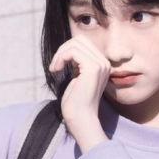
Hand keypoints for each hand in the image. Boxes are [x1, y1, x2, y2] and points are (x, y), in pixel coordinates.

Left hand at [48, 35, 110, 151]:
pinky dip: (61, 58)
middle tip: (55, 66)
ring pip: (75, 44)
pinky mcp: (93, 68)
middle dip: (63, 50)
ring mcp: (100, 65)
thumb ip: (77, 63)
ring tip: (54, 68)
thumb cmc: (76, 102)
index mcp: (102, 64)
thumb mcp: (77, 77)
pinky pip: (73, 52)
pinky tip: (56, 70)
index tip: (58, 65)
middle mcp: (104, 63)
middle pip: (80, 40)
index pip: (84, 43)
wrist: (81, 118)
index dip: (67, 50)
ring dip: (60, 54)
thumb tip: (68, 49)